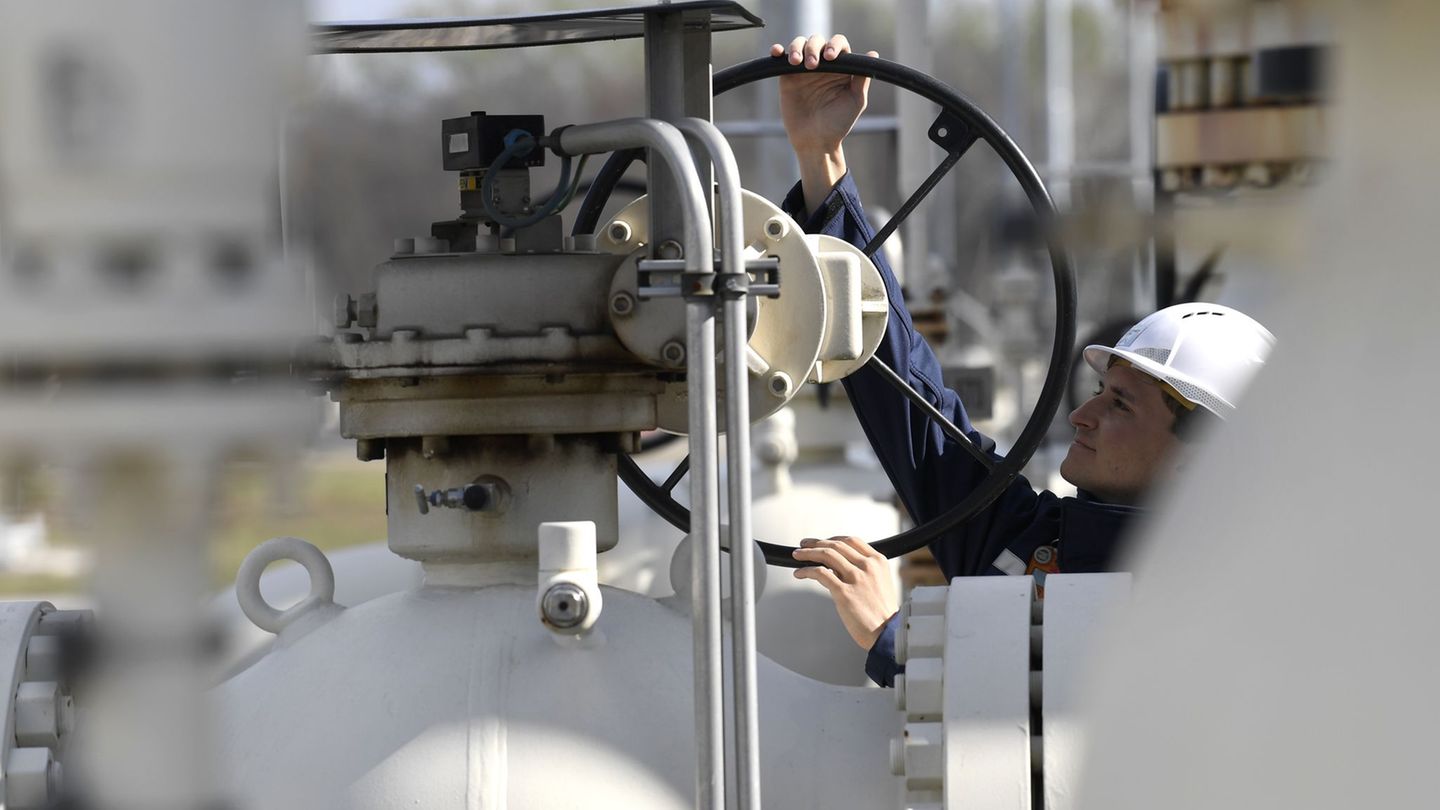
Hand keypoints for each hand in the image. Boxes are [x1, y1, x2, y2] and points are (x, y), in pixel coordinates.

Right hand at [769, 35, 878, 213]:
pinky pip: (780, 60)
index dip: (834, 45)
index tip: (830, 57)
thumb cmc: (839, 123)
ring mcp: (803, 70)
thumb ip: (862, 78)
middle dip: (814, 48)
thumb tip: (873, 54)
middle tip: (813, 66)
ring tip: (796, 62)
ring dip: (797, 48)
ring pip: (798, 45)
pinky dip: (778, 51)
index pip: (838, 44)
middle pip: (816, 41)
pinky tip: (777, 52)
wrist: (816, 142)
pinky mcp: (787, 78)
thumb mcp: (856, 100)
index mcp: (840, 67)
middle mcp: (822, 65)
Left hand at [792, 535, 898, 650]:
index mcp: (878, 562)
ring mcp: (855, 578)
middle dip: (816, 543)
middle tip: (804, 544)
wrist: (887, 633)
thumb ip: (863, 571)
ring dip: (808, 552)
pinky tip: (800, 573)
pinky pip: (820, 573)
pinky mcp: (844, 592)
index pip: (851, 541)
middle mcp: (867, 566)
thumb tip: (838, 567)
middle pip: (836, 545)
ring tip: (798, 555)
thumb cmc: (882, 613)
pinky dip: (806, 570)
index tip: (821, 541)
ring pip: (826, 555)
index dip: (832, 539)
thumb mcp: (880, 583)